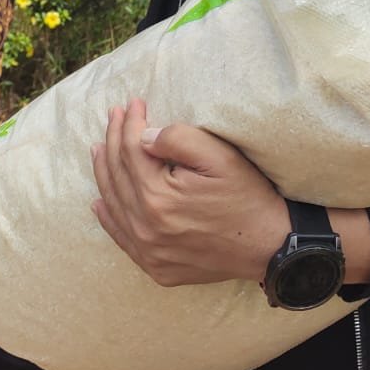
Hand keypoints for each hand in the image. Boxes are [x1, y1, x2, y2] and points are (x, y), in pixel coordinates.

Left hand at [91, 98, 288, 287]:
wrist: (269, 246)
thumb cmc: (246, 196)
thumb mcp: (219, 156)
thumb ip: (178, 139)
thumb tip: (142, 137)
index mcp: (158, 198)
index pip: (131, 150)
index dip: (129, 122)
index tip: (133, 103)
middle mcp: (145, 228)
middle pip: (118, 175)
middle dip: (114, 140)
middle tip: (114, 115)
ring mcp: (148, 251)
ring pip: (114, 204)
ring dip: (105, 173)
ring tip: (100, 148)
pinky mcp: (155, 267)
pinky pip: (121, 238)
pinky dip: (108, 217)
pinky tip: (100, 201)